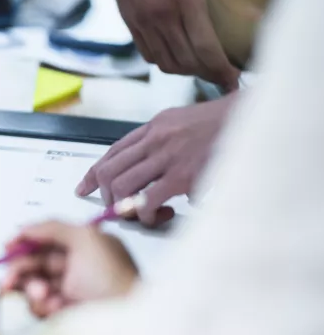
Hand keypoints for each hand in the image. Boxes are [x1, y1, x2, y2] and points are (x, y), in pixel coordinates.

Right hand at [2, 222, 137, 317]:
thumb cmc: (108, 277)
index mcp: (83, 246)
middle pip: (34, 262)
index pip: (46, 239)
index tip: (7, 247)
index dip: (24, 241)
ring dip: (31, 289)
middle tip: (9, 281)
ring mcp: (68, 292)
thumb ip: (52, 227)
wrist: (125, 322)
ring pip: (33, 285)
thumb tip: (23, 228)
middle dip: (20, 269)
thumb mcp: (85, 238)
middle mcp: (74, 267)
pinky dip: (42, 306)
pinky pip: (39, 307)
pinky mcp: (63, 315)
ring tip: (43, 297)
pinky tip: (55, 308)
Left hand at [76, 93, 236, 223]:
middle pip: (110, 171)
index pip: (111, 152)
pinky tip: (159, 216)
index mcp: (152, 127)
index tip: (85, 187)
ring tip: (139, 214)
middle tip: (115, 207)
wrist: (250, 118)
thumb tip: (145, 166)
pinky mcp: (182, 175)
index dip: (93, 174)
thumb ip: (160, 141)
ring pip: (123, 186)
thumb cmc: (221, 124)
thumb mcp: (181, 122)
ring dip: (124, 206)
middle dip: (106, 195)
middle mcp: (154, 140)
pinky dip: (147, 214)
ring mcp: (166, 157)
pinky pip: (149, 200)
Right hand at [102, 0, 238, 89]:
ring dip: (185, 70)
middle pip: (185, 61)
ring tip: (202, 68)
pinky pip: (147, 53)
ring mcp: (141, 19)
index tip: (232, 78)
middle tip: (222, 76)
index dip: (221, 68)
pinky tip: (177, 54)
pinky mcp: (129, 20)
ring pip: (164, 62)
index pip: (204, 47)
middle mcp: (160, 12)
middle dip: (207, 74)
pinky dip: (164, 61)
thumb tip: (254, 19)